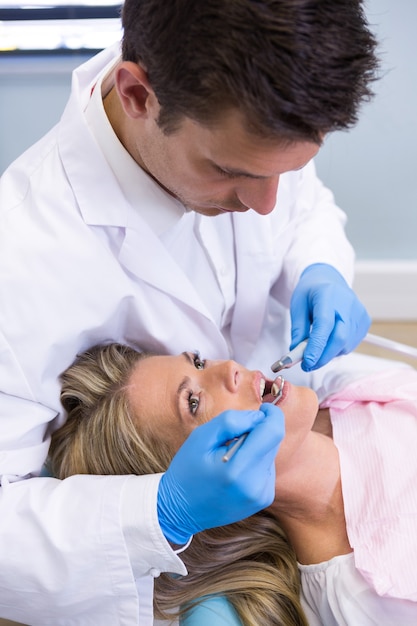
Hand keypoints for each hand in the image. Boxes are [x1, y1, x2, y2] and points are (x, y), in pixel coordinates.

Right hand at [157, 403, 283, 543]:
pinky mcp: (264, 498)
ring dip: (256, 446)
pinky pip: (267, 468)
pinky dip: (255, 461)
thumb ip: (231, 422)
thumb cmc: (187, 470)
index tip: (261, 409)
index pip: (273, 432)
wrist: (181, 510)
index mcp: (238, 468)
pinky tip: (235, 469)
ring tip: (230, 456)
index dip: (271, 415)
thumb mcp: (201, 437)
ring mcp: (262, 494)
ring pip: (271, 453)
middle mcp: (256, 484)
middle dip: (259, 430)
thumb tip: (259, 416)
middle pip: (274, 441)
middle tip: (233, 435)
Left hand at [290, 263, 370, 370]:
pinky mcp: (364, 322)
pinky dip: (337, 349)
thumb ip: (298, 329)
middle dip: (322, 357)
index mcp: (328, 295)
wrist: (329, 279)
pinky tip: (328, 341)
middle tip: (306, 365)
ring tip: (316, 347)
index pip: (324, 325)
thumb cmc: (311, 291)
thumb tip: (296, 352)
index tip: (306, 362)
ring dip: (328, 353)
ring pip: (345, 345)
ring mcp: (359, 313)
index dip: (316, 346)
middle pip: (340, 339)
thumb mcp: (297, 305)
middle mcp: (348, 304)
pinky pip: (351, 344)